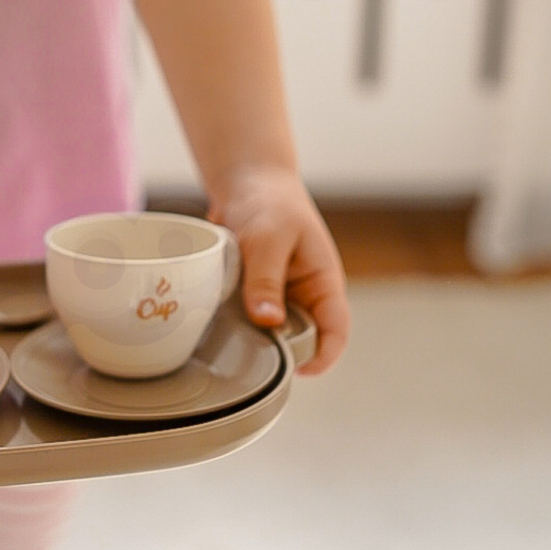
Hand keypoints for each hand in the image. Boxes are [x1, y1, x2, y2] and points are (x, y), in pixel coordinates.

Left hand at [208, 167, 349, 375]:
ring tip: (229, 332)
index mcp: (323, 282)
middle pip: (299, 338)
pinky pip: (245, 317)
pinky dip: (233, 320)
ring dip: (252, 335)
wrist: (246, 179)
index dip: (323, 356)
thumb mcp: (268, 237)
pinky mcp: (251, 293)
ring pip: (269, 331)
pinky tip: (214, 319)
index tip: (297, 370)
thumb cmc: (269, 201)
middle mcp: (302, 295)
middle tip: (250, 350)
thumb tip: (268, 321)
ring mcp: (276, 295)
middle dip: (279, 349)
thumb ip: (267, 279)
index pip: (335, 331)